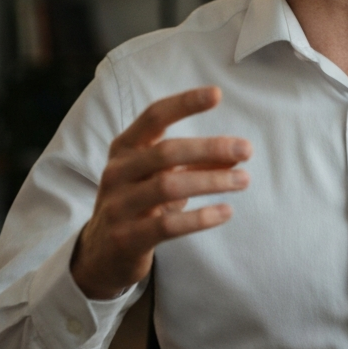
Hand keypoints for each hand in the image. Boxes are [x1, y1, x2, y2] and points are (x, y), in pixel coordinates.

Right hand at [71, 87, 250, 299]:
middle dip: (210, 148)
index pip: (155, 116)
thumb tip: (238, 152)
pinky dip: (201, 217)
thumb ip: (196, 163)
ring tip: (244, 180)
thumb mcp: (163, 177)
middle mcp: (118, 171)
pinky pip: (167, 225)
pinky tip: (226, 211)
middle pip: (167, 152)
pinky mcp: (126, 238)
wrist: (100, 254)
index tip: (217, 94)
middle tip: (247, 149)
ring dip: (212, 181)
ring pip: (169, 186)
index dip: (185, 103)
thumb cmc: (139, 203)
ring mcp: (119, 205)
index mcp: (125, 147)